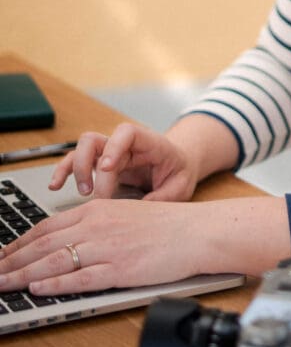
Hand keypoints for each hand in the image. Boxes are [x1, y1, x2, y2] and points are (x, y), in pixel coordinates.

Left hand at [0, 199, 217, 294]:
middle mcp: (98, 226)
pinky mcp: (120, 269)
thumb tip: (69, 242)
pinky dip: (55, 284)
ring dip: (23, 274)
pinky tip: (38, 289)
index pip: (47, 227)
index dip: (20, 243)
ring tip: (2, 284)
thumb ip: (96, 225)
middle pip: (44, 244)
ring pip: (55, 261)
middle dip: (12, 261)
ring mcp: (108, 248)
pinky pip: (80, 278)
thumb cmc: (167, 226)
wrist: (197, 231)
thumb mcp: (125, 215)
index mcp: (98, 210)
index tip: (2, 255)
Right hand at [49, 123, 199, 201]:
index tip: (107, 167)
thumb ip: (161, 198)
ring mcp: (110, 152)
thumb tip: (138, 213)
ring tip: (81, 192)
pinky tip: (55, 186)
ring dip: (75, 169)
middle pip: (96, 140)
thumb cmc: (178, 172)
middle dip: (88, 165)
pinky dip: (64, 172)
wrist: (178, 165)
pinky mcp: (100, 164)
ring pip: (82, 148)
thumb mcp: (180, 186)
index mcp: (148, 142)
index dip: (113, 146)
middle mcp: (124, 144)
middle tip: (92, 192)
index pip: (126, 133)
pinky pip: (76, 161)